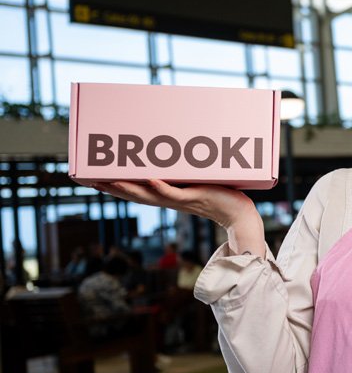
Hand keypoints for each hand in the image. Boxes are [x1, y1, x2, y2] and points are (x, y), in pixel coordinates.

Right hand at [92, 180, 264, 255]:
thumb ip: (185, 174)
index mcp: (169, 196)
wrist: (240, 213)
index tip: (96, 179)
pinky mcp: (196, 197)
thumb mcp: (197, 182)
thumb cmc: (221, 196)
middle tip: (90, 179)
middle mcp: (171, 199)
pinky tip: (150, 180)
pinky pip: (175, 193)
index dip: (118, 186)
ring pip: (150, 195)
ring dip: (130, 188)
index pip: (138, 192)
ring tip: (110, 181)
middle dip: (114, 187)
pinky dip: (162, 188)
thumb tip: (173, 159)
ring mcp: (182, 199)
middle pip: (137, 194)